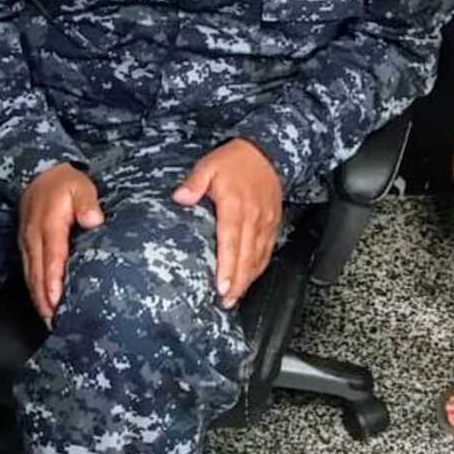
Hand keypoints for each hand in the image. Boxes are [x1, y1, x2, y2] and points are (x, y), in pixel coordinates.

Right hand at [19, 164, 103, 324]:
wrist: (39, 174)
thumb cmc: (64, 183)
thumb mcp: (80, 186)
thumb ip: (87, 202)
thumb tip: (93, 220)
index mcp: (49, 224)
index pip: (51, 256)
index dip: (53, 280)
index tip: (56, 300)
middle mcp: (34, 237)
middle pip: (37, 273)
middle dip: (44, 299)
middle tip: (54, 322)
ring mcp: (27, 243)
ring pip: (31, 276)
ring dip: (38, 299)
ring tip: (48, 321)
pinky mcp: (26, 246)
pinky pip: (28, 271)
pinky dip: (34, 290)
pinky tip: (43, 304)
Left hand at [172, 139, 281, 308]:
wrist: (266, 152)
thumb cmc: (235, 161)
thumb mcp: (208, 165)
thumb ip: (194, 183)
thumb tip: (180, 197)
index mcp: (235, 206)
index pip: (231, 242)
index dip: (227, 267)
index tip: (222, 286)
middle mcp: (253, 217)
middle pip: (246, 257)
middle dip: (237, 282)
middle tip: (226, 301)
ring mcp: (266, 222)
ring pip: (258, 257)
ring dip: (248, 279)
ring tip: (235, 296)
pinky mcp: (273, 223)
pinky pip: (267, 250)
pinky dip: (259, 267)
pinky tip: (250, 278)